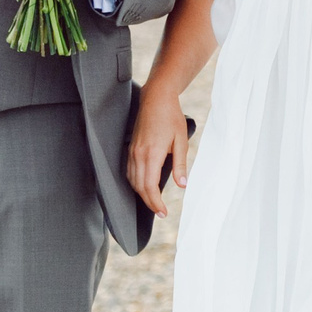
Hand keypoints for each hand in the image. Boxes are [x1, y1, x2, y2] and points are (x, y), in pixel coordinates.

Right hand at [128, 90, 191, 216]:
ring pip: (132, 180)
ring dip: (141, 193)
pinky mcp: (130, 148)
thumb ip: (180, 164)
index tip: (163, 212)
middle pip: (139, 187)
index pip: (150, 187)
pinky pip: (129, 171)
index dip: (155, 203)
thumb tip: (182, 185)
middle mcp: (138, 155)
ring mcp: (132, 152)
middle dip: (149, 202)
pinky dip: (136, 183)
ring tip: (154, 202)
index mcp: (152, 154)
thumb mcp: (181, 141)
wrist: (156, 99)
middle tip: (161, 212)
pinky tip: (144, 186)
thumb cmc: (171, 117)